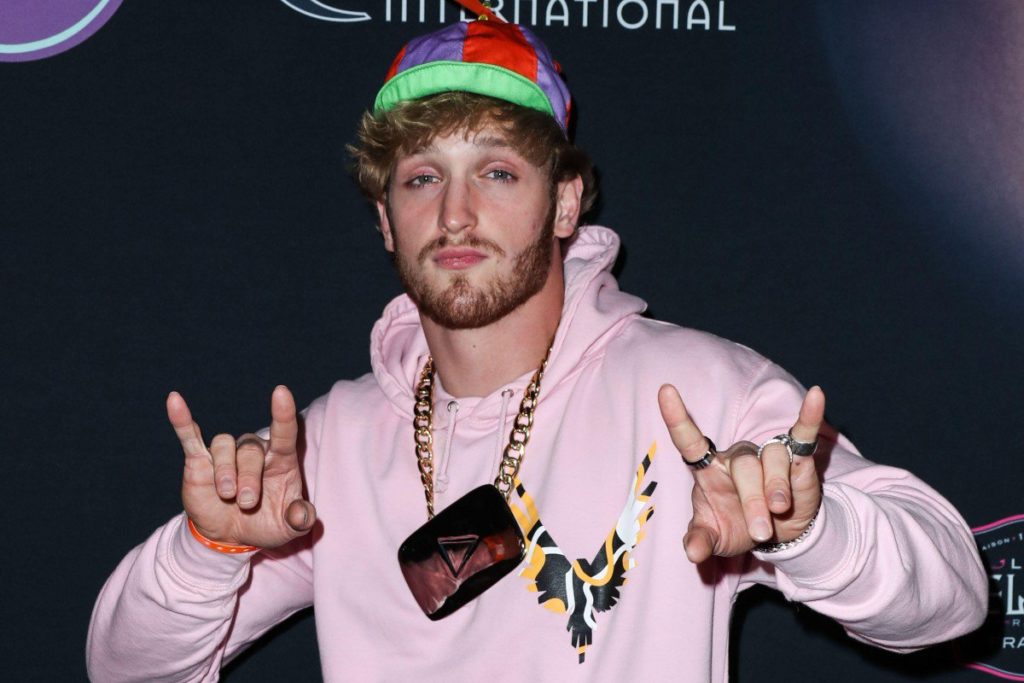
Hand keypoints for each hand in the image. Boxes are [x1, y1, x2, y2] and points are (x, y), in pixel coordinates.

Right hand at [167, 385, 315, 548]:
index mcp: (280, 459)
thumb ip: (300, 519)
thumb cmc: (266, 523)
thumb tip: (302, 515)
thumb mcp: (289, 528)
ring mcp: (226, 454)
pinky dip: (182, 420)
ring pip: (225, 445)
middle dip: (249, 479)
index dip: (282, 413)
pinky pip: (190, 436)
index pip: (285, 431)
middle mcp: (254, 450)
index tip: (281, 392)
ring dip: (226, 471)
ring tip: (227, 495)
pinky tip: (174, 400)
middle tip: (248, 504)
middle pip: (250, 450)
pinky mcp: (200, 461)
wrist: (232, 536)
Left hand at [658, 384, 823, 562]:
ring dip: (776, 489)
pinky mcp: (796, 458)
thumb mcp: (715, 538)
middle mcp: (737, 457)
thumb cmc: (735, 526)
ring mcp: (766, 454)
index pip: (690, 441)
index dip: (677, 418)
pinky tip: (816, 396)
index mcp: (710, 470)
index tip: (665, 391)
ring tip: (779, 512)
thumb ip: (701, 541)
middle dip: (753, 502)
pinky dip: (809, 416)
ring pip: (772, 460)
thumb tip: (692, 552)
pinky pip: (802, 433)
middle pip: (744, 468)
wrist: (773, 535)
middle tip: (759, 533)